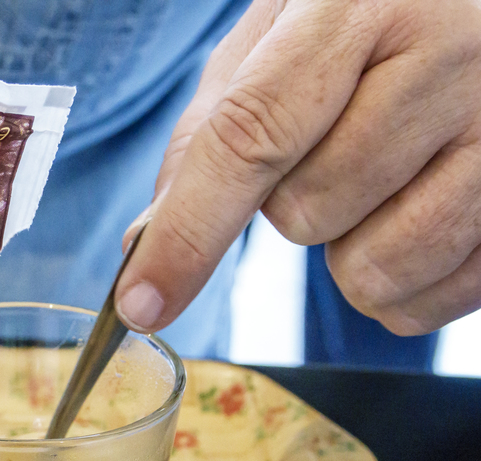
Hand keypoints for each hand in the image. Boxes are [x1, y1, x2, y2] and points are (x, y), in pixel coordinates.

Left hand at [115, 0, 480, 335]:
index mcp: (358, 4)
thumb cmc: (375, 12)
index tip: (140, 303)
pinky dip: (403, 285)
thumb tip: (144, 244)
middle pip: (304, 214)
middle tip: (336, 144)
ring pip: (371, 269)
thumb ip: (209, 132)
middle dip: (291, 205)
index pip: (250, 137)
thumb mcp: (279, 34)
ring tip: (381, 181)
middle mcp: (448, 56)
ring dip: (349, 252)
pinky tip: (417, 215)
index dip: (187, 233)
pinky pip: (433, 300)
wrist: (477, 3)